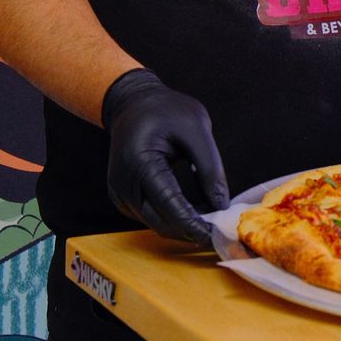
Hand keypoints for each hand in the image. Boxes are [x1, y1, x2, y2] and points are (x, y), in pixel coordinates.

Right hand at [102, 69, 230, 245]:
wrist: (133, 104)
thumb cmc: (166, 110)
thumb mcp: (196, 127)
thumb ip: (209, 167)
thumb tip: (221, 205)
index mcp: (139, 160)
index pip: (168, 203)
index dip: (192, 223)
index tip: (215, 236)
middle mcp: (123, 181)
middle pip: (159, 220)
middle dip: (189, 230)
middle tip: (219, 231)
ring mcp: (118, 191)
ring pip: (154, 223)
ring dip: (181, 225)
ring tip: (209, 217)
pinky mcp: (121, 197)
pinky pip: (148, 216)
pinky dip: (170, 218)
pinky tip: (191, 210)